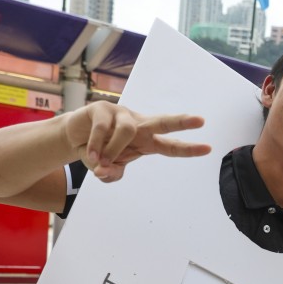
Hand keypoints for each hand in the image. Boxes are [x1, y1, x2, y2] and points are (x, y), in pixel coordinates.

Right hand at [66, 102, 211, 181]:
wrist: (74, 138)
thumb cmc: (100, 153)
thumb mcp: (107, 170)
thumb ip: (111, 175)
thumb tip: (104, 171)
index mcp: (146, 141)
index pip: (170, 146)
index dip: (188, 148)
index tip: (208, 149)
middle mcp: (139, 125)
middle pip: (164, 122)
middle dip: (182, 122)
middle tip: (201, 120)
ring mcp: (121, 114)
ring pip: (127, 130)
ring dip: (113, 150)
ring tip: (101, 162)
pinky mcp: (102, 109)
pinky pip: (103, 128)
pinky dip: (96, 145)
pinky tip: (90, 154)